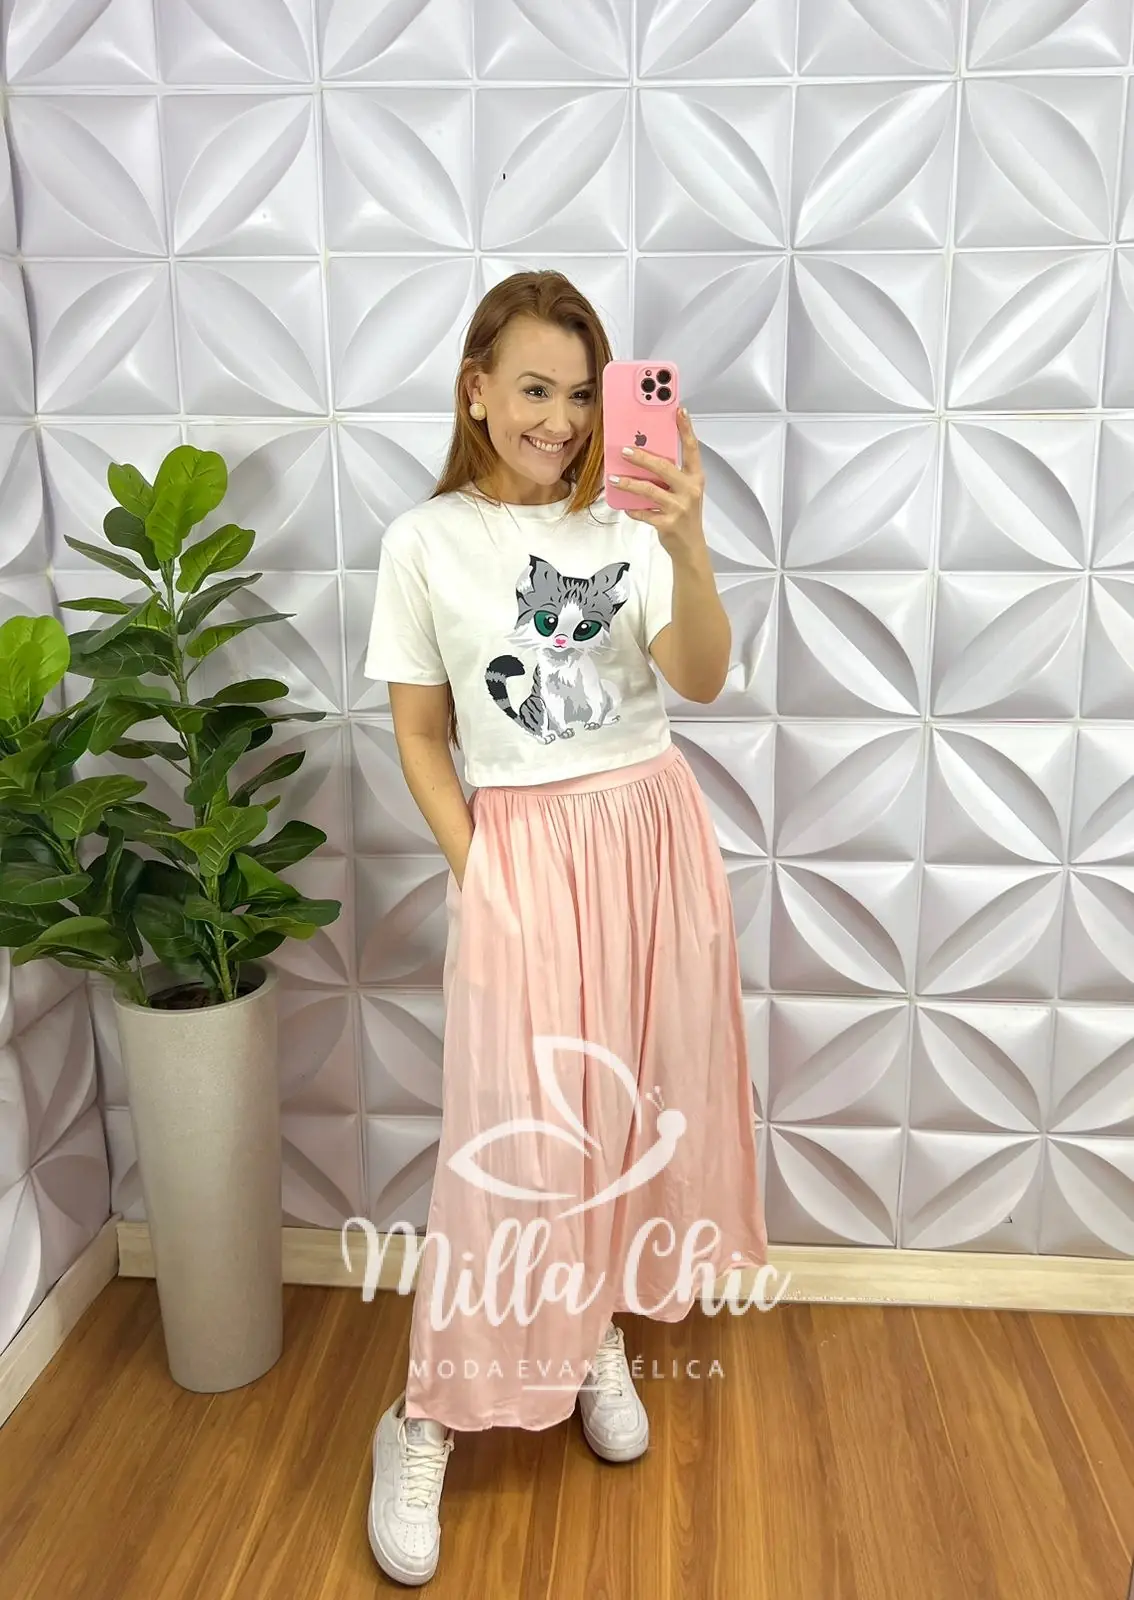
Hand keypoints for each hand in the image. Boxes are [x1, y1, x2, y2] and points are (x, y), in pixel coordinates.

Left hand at [608, 406, 706, 559]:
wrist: (690, 547)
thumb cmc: (684, 514)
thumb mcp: (684, 491)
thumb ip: (670, 475)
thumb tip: (644, 457)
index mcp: (695, 478)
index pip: (692, 449)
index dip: (686, 429)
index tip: (679, 410)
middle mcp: (689, 490)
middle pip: (664, 467)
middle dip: (642, 457)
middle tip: (625, 450)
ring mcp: (679, 507)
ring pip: (650, 490)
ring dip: (629, 483)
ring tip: (613, 479)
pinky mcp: (668, 523)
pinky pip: (644, 512)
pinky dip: (632, 509)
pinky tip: (624, 505)